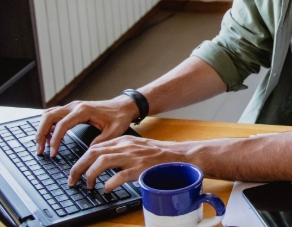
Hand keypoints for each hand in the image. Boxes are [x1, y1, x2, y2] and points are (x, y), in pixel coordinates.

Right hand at [35, 96, 138, 156]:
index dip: (55, 139)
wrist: (124, 106)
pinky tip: (49, 137)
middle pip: (49, 116)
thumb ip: (100, 142)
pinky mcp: (73, 109)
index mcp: (84, 110)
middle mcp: (75, 106)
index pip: (62, 125)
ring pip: (49, 114)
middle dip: (41, 133)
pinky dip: (48, 125)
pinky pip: (54, 114)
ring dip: (42, 128)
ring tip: (42, 145)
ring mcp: (73, 106)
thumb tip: (87, 154)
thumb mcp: (113, 132)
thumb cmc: (120, 117)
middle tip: (40, 150)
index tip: (53, 152)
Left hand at [68, 137, 190, 191]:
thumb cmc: (160, 154)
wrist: (180, 155)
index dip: (81, 159)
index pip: (95, 146)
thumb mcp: (137, 147)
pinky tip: (107, 190)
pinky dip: (108, 184)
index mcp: (124, 140)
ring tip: (88, 185)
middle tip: (72, 179)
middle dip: (78, 167)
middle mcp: (126, 146)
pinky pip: (118, 177)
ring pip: (101, 162)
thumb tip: (102, 162)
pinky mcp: (140, 169)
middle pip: (93, 153)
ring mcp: (133, 157)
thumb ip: (120, 151)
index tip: (76, 170)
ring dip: (90, 175)